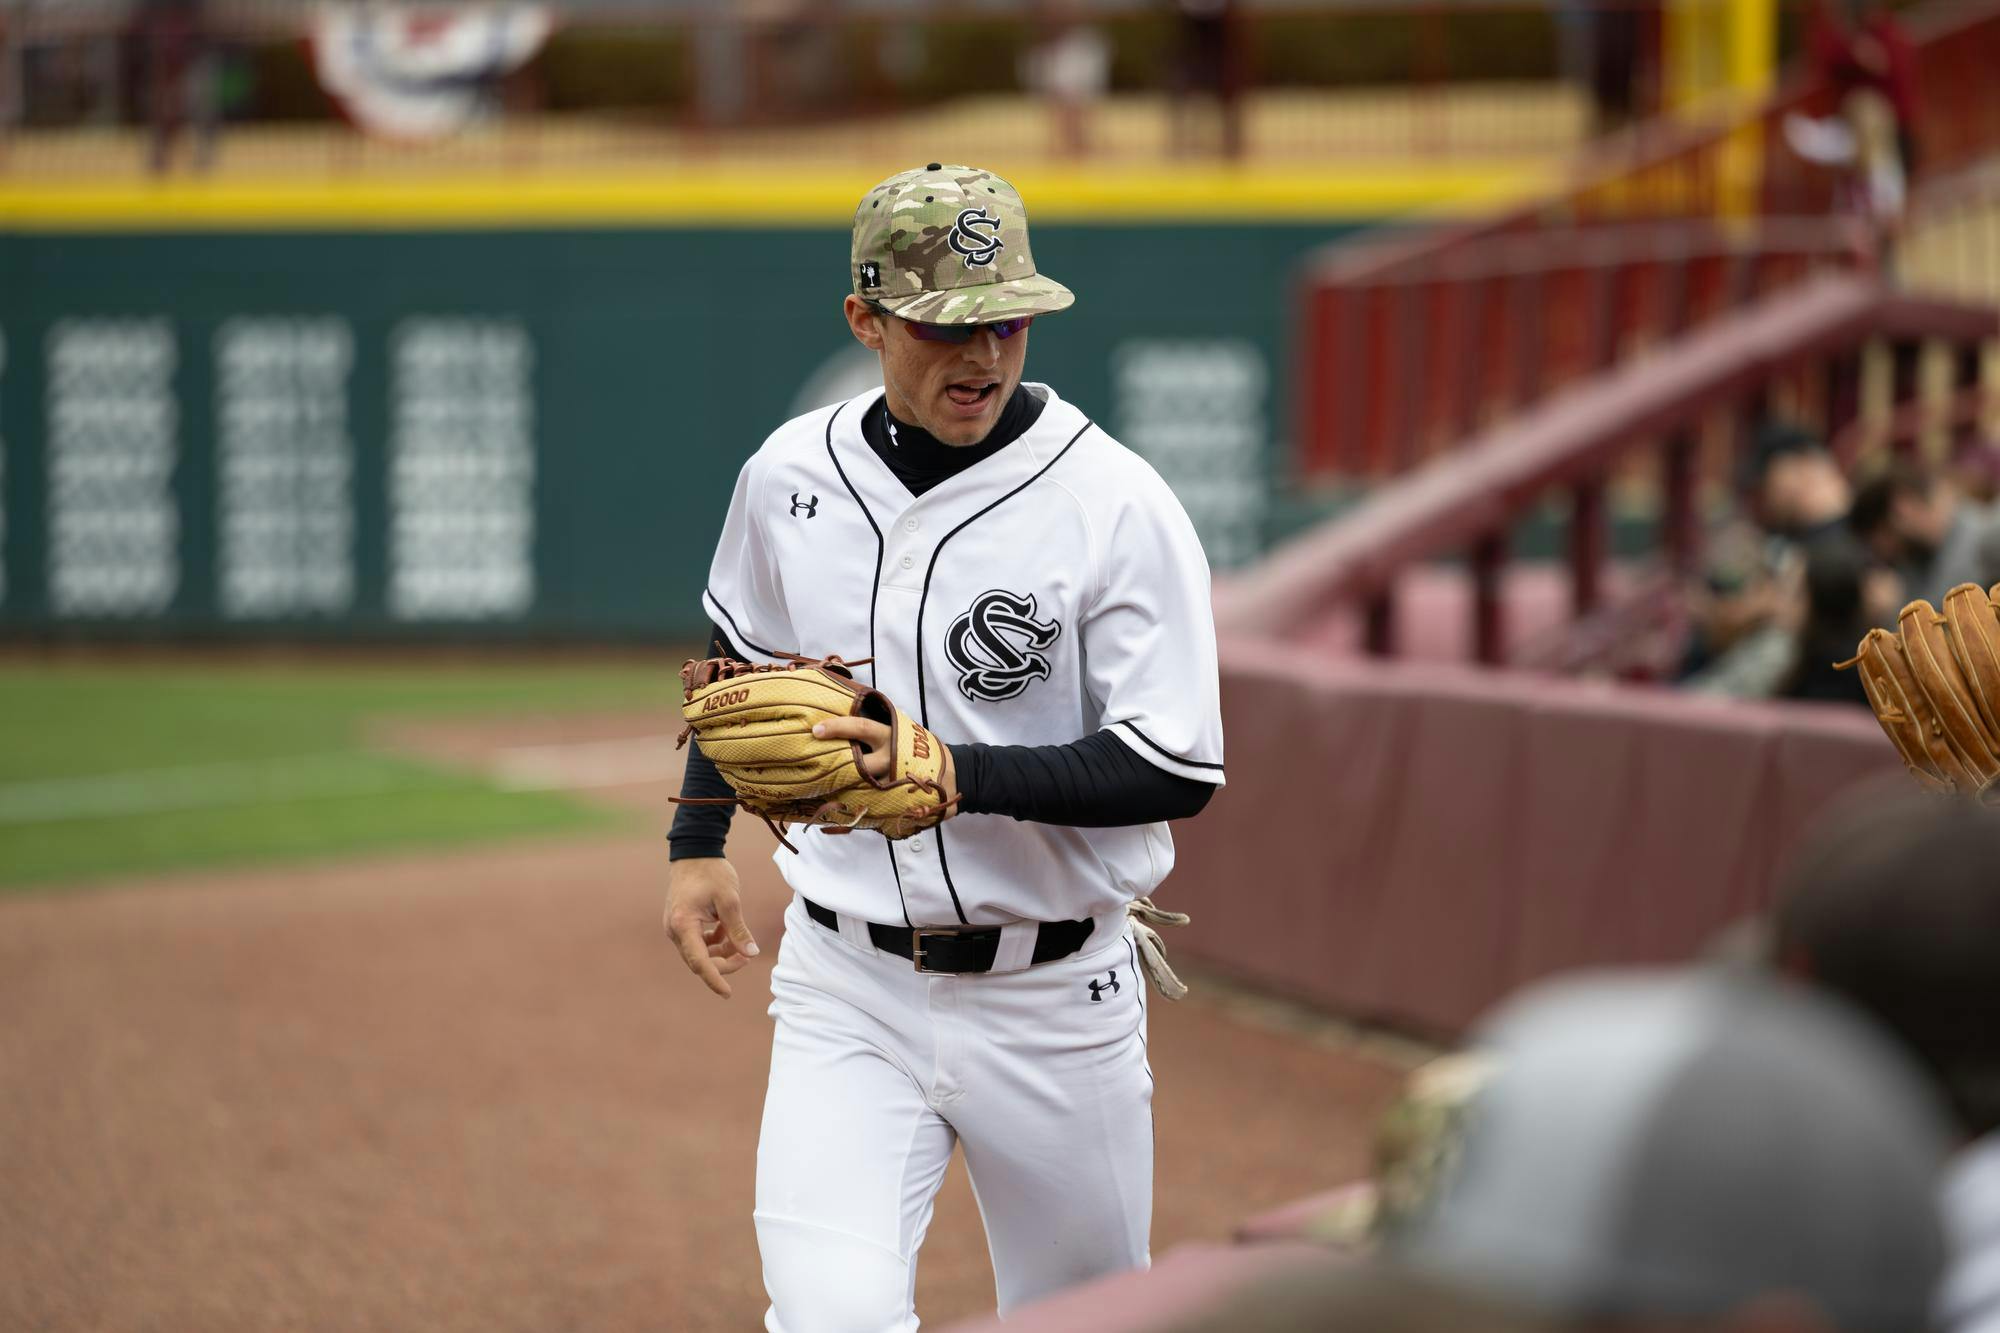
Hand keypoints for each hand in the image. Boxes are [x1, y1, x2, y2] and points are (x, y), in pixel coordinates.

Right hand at [664, 857, 758, 997]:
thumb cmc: (711, 872)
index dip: (714, 979)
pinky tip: (728, 931)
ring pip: (699, 953)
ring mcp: (675, 927)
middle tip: (747, 956)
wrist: (694, 852)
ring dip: (720, 953)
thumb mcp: (730, 900)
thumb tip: (751, 953)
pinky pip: (697, 942)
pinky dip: (714, 942)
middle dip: (723, 963)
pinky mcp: (681, 923)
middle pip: (699, 961)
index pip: (699, 962)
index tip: (727, 993)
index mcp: (684, 924)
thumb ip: (739, 928)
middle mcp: (675, 929)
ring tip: (741, 942)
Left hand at [813, 716, 957, 803]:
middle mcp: (891, 759)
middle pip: (858, 764)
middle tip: (813, 764)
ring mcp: (894, 783)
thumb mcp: (904, 730)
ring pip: (862, 788)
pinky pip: (873, 805)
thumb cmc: (921, 748)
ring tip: (820, 790)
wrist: (957, 774)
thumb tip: (846, 720)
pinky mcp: (898, 802)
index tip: (816, 729)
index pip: (861, 728)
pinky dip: (858, 805)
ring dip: (842, 789)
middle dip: (835, 765)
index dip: (838, 728)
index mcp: (891, 737)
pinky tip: (842, 808)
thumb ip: (879, 729)